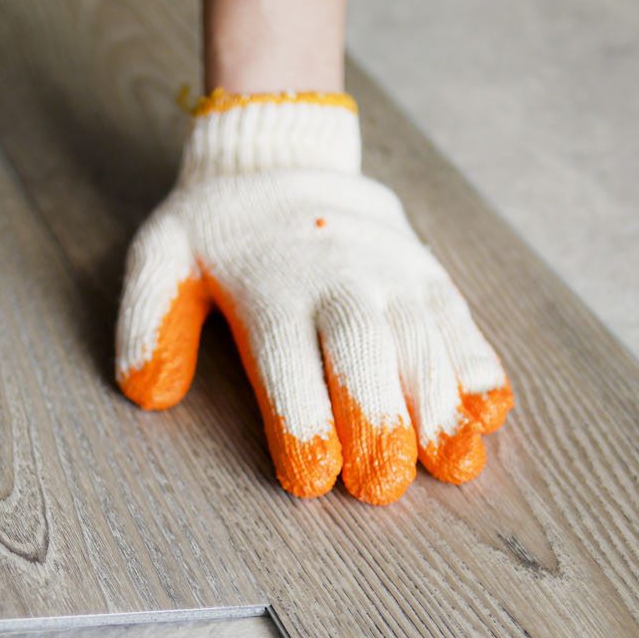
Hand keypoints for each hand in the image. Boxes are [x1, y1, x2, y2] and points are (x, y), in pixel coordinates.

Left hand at [115, 90, 511, 503]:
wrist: (278, 153)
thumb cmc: (215, 228)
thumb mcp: (161, 258)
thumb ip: (148, 321)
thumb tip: (149, 392)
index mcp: (267, 284)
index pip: (285, 360)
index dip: (299, 421)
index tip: (313, 477)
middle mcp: (335, 276)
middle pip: (361, 351)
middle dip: (376, 420)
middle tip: (385, 484)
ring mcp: (389, 270)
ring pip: (420, 339)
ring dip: (440, 405)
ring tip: (455, 464)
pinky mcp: (424, 270)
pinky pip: (456, 317)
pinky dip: (477, 364)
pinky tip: (490, 412)